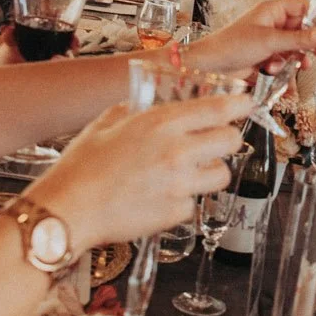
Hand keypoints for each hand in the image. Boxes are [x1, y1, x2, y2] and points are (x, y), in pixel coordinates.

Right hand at [28, 89, 257, 248]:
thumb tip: (146, 104)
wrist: (69, 210)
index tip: (245, 102)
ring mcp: (180, 185)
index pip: (219, 109)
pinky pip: (194, 202)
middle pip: (232, 141)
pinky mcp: (176, 213)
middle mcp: (178, 152)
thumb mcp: (105, 122)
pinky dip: (183, 199)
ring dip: (210, 171)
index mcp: (162, 123)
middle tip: (214, 141)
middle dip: (226, 139)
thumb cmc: (81, 165)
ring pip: (222, 174)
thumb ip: (134, 109)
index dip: (239, 104)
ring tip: (187, 172)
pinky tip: (161, 196)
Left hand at [183, 0, 315, 76]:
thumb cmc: (232, 45)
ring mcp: (270, 42)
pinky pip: (284, 63)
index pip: (302, 7)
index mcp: (272, 10)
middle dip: (309, 43)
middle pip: (302, 30)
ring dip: (296, 58)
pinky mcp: (266, 59)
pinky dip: (284, 71)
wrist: (210, 68)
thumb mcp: (270, 41)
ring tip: (298, 66)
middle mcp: (272, 24)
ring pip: (295, 49)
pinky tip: (277, 76)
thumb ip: (299, 39)